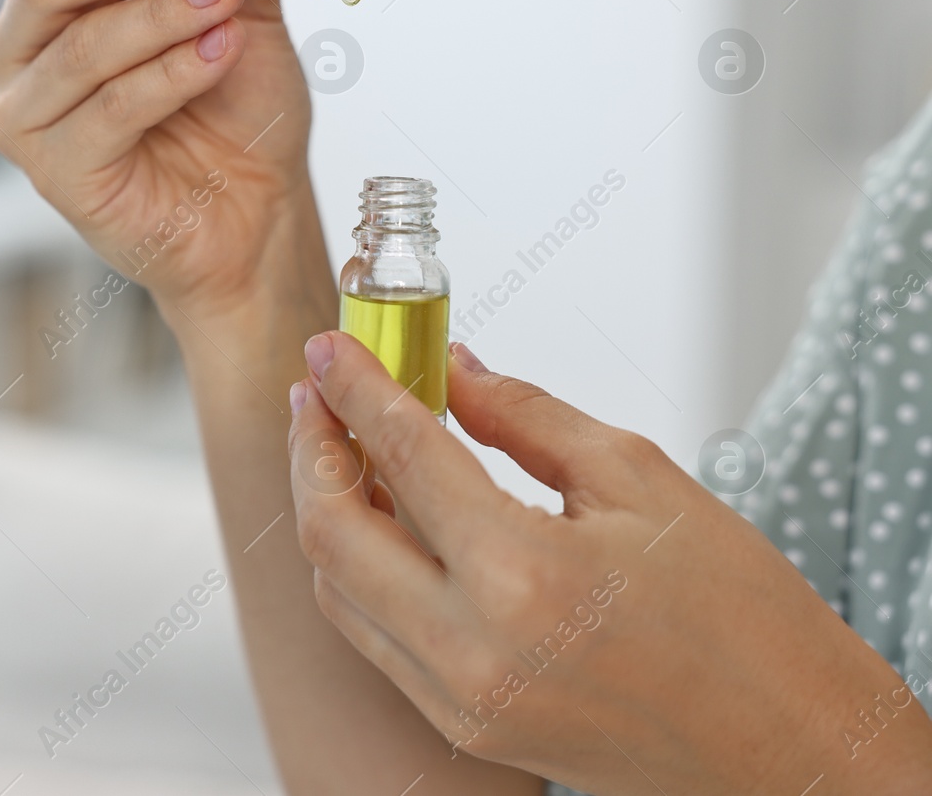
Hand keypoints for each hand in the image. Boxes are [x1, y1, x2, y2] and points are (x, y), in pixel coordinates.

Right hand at [0, 0, 319, 319]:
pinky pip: (108, 111)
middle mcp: (22, 48)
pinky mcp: (54, 173)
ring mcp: (27, 113)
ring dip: (161, 13)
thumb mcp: (243, 5)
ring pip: (83, 46)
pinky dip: (170, 75)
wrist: (259, 210)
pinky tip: (219, 53)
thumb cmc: (237, 109)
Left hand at [287, 332, 931, 793]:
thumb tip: (455, 368)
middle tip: (319, 393)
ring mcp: (459, 701)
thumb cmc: (740, 618)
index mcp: (521, 575)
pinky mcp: (462, 728)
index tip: (330, 348)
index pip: (401, 453)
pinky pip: (373, 638)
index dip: (354, 388)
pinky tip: (384, 522)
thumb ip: (526, 418)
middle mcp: (471, 648)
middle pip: (331, 530)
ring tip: (347, 447)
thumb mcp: (640, 480)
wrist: (786, 750)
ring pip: (337, 589)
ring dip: (327, 509)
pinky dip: (360, 570)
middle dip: (312, 447)